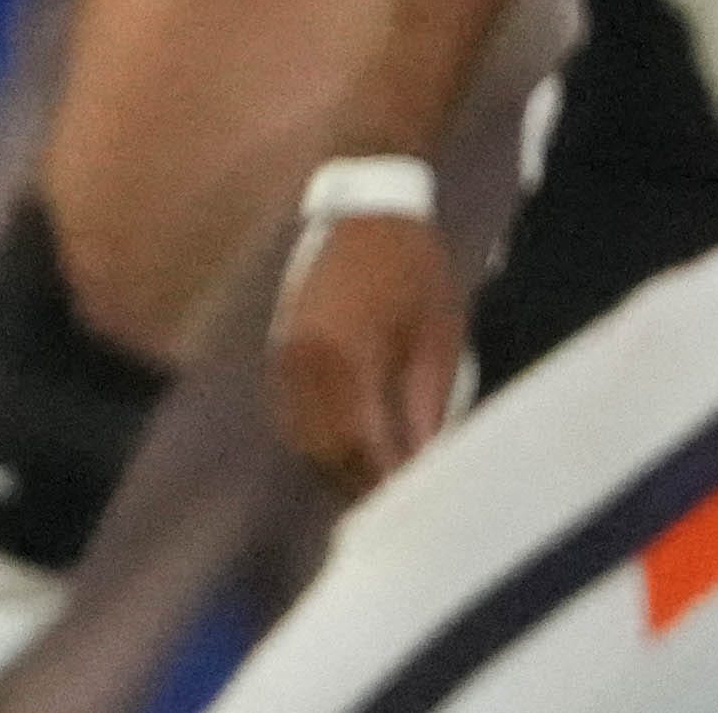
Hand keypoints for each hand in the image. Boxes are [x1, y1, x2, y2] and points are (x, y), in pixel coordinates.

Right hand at [269, 212, 463, 501]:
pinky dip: (318, 440)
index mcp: (345, 355)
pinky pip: (292, 413)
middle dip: (360, 484)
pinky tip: (349, 450)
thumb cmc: (414, 268)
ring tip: (376, 486)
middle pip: (325, 450)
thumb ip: (427, 408)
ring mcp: (285, 354)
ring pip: (303, 437)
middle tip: (398, 508)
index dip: (385, 482)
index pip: (361, 445)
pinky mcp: (281, 347)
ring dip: (336, 467)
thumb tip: (424, 467)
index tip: (414, 507)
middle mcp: (303, 361)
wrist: (369, 208)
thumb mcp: (437, 338)